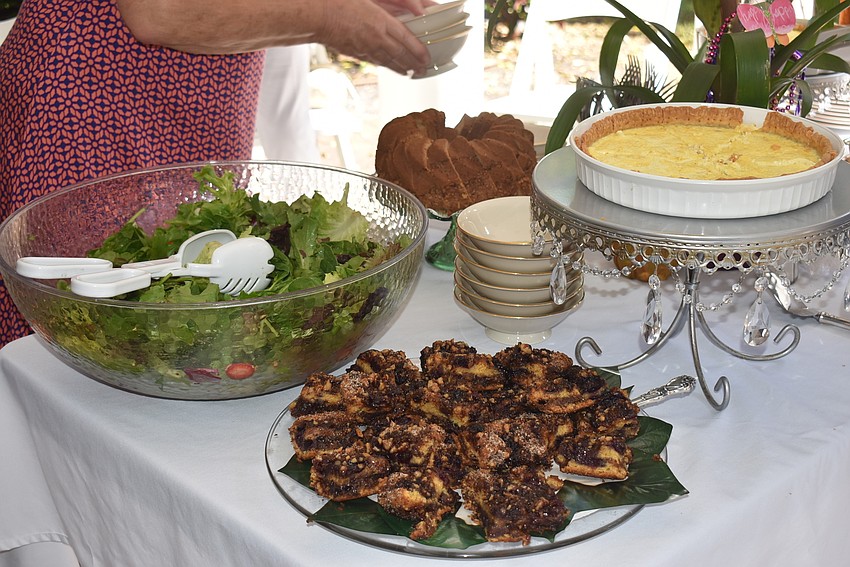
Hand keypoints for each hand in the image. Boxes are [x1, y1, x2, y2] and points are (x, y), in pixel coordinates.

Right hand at [315, 0, 431, 75]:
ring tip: (410, 73)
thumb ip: (395, 3)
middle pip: (400, 55)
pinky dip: (385, 65)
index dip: (418, 51)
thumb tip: (419, 9)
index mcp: (381, 22)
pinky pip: (374, 61)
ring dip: (401, 68)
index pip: (406, 40)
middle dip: (414, 64)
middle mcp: (375, 38)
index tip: (426, 58)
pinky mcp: (355, 52)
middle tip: (423, 70)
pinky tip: (390, 67)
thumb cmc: (340, 1)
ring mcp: (365, 47)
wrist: (317, 15)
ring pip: (388, 61)